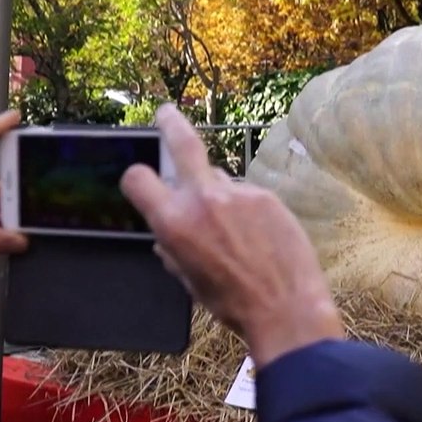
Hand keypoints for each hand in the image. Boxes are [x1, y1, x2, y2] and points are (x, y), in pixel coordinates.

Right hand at [121, 104, 343, 366]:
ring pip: (222, 181)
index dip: (137, 178)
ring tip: (242, 237)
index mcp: (173, 222)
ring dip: (223, 199)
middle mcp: (203, 199)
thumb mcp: (188, 279)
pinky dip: (251, 212)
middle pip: (183, 143)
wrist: (285, 307)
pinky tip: (263, 239)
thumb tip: (166, 238)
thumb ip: (173, 249)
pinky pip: (249, 196)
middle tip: (166, 114)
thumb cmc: (232, 302)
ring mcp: (238, 194)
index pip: (138, 178)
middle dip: (171, 124)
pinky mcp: (267, 196)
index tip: (141, 176)